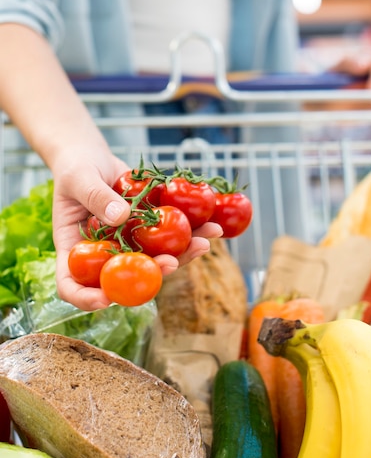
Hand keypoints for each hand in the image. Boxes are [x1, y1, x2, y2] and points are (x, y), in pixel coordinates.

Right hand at [52, 147, 222, 311]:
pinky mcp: (148, 231)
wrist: (94, 156)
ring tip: (205, 241)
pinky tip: (212, 225)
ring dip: (182, 254)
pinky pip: (168, 237)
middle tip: (173, 263)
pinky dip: (191, 232)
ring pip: (154, 258)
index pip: (71, 284)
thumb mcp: (79, 179)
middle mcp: (104, 253)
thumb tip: (121, 217)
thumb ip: (96, 197)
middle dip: (153, 274)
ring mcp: (129, 244)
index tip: (104, 300)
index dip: (85, 298)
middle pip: (124, 276)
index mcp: (75, 249)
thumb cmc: (75, 168)